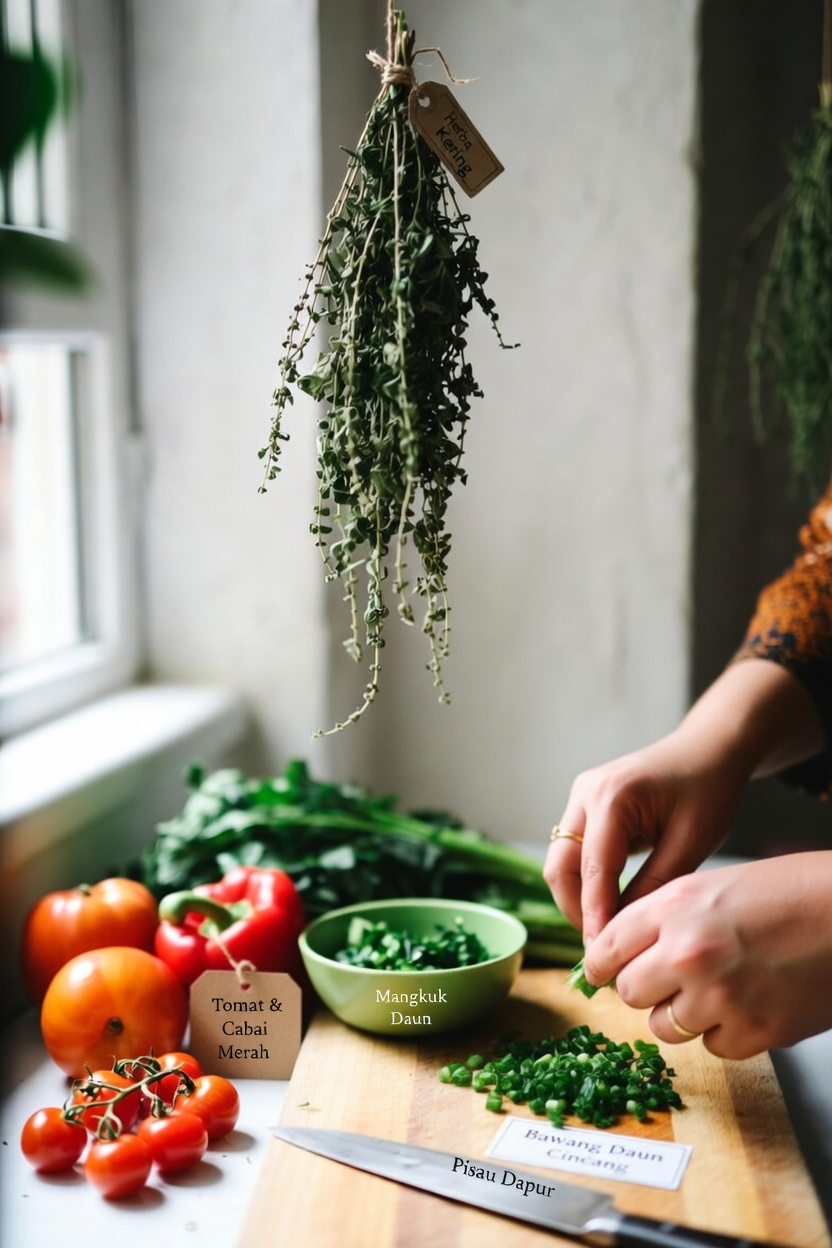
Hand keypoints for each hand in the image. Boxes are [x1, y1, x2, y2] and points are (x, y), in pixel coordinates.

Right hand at [543, 732, 746, 942]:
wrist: (709, 748)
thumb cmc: (709, 788)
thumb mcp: (691, 842)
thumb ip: (655, 886)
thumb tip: (624, 932)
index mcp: (612, 796)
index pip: (592, 870)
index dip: (596, 917)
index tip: (603, 958)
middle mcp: (585, 793)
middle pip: (560, 867)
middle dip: (577, 912)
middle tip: (604, 951)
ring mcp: (580, 797)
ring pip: (561, 862)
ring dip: (578, 899)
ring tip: (609, 934)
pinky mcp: (585, 807)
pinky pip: (574, 852)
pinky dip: (586, 882)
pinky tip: (611, 907)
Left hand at [582, 852, 831, 1058]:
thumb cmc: (788, 893)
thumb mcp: (713, 886)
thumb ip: (664, 918)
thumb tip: (623, 955)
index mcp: (675, 907)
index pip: (607, 948)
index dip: (602, 965)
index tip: (602, 973)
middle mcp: (688, 952)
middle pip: (629, 992)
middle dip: (646, 988)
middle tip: (671, 978)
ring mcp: (720, 997)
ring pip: (666, 1027)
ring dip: (684, 1013)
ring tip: (719, 986)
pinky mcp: (754, 1032)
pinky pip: (713, 1046)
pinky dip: (726, 1031)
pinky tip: (750, 1000)